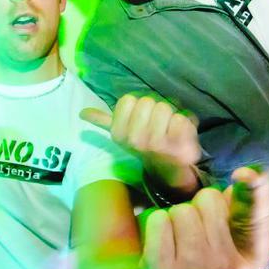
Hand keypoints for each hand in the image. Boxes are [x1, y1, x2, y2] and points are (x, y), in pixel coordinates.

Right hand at [81, 94, 201, 193]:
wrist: (167, 169)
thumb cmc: (146, 143)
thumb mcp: (123, 133)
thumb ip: (103, 121)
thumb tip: (82, 113)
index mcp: (119, 135)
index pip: (128, 99)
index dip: (137, 107)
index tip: (141, 120)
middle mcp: (136, 141)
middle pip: (148, 102)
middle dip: (154, 110)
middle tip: (157, 125)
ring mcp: (157, 146)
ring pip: (165, 108)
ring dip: (170, 116)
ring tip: (169, 130)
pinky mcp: (179, 148)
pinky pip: (182, 119)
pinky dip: (185, 123)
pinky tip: (181, 135)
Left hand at [141, 167, 268, 268]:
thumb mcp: (239, 250)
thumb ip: (246, 214)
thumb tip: (247, 176)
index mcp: (254, 257)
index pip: (259, 215)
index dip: (254, 189)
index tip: (246, 174)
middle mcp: (228, 266)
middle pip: (209, 199)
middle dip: (200, 207)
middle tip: (198, 234)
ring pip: (182, 209)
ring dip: (177, 218)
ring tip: (180, 242)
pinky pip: (158, 220)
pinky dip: (156, 226)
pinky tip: (163, 246)